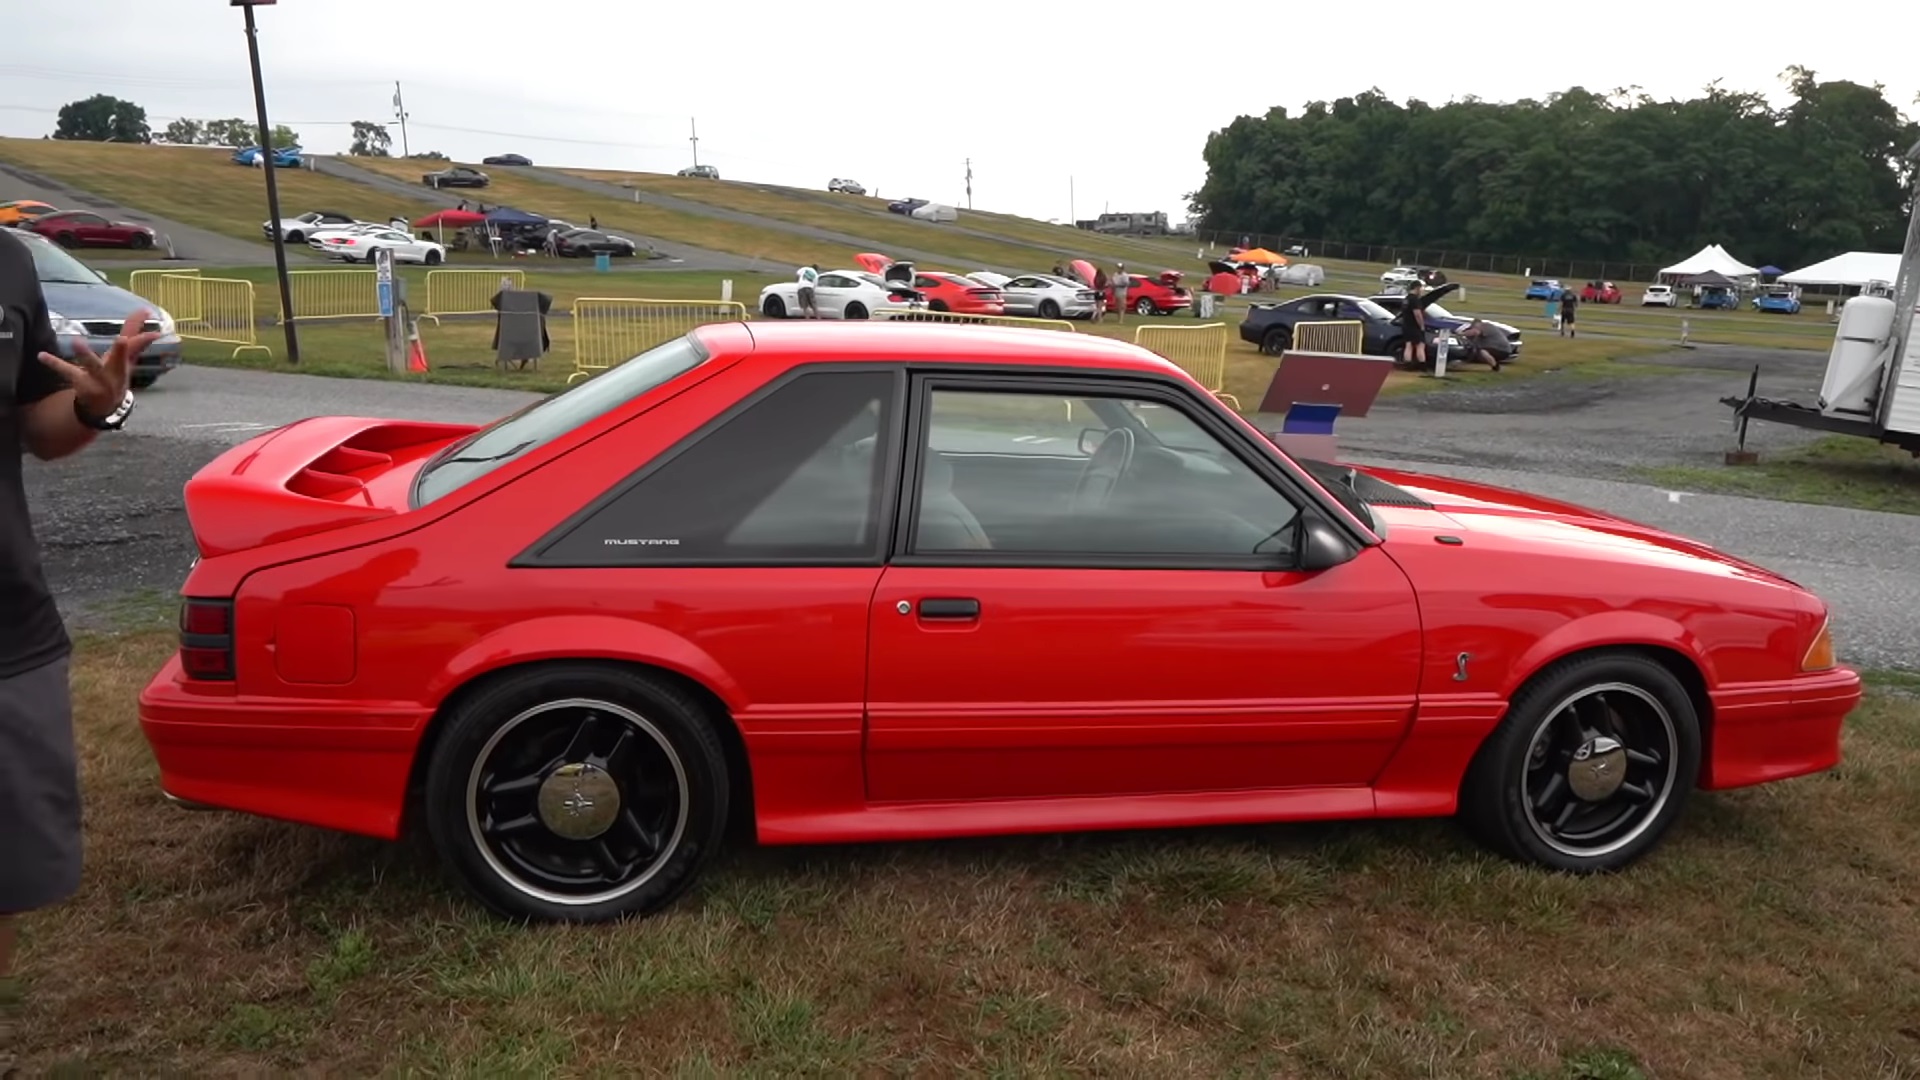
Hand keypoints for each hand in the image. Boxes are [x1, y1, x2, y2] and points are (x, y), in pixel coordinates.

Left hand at [38, 309, 158, 417]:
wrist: (106, 408)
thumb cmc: (116, 379)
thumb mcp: (127, 363)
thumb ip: (137, 345)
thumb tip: (154, 332)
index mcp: (124, 364)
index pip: (134, 346)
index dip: (144, 335)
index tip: (147, 316)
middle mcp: (114, 372)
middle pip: (119, 360)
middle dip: (122, 350)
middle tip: (122, 339)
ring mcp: (98, 379)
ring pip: (93, 365)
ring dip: (86, 354)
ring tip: (77, 341)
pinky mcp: (81, 383)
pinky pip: (66, 371)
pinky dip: (54, 363)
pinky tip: (41, 355)